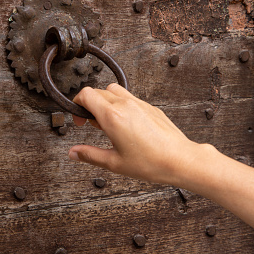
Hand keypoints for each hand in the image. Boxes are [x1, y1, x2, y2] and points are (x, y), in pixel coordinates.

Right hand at [69, 83, 210, 186]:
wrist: (180, 159)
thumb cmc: (151, 162)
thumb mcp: (114, 163)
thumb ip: (90, 155)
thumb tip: (73, 152)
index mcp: (112, 116)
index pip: (86, 94)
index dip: (76, 104)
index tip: (79, 119)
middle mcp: (125, 104)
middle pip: (97, 91)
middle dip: (89, 106)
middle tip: (93, 125)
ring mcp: (139, 103)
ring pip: (114, 90)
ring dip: (105, 102)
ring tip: (109, 123)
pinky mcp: (150, 106)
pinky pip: (129, 97)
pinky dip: (121, 105)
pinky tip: (126, 125)